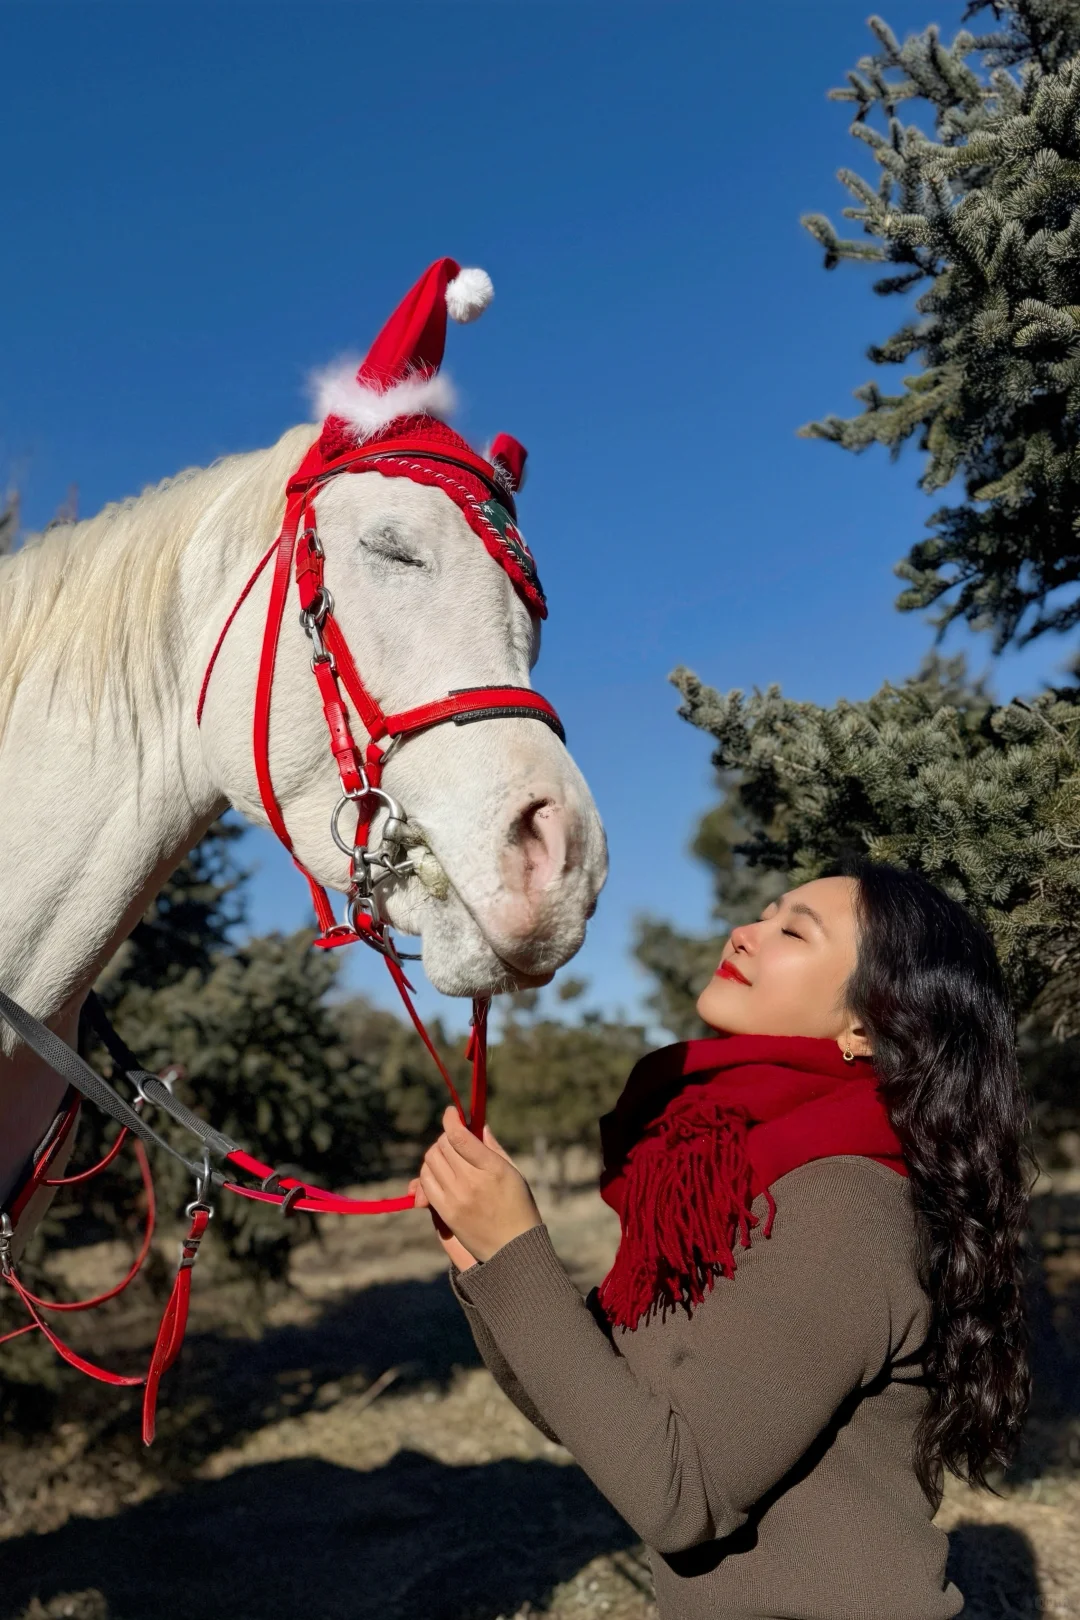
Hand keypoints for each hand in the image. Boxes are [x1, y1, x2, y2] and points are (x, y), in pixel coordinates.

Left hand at [411, 1107, 541, 1264]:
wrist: (513, 1248)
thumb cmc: (519, 1207)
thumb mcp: (513, 1172)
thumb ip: (493, 1147)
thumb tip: (478, 1125)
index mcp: (492, 1168)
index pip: (459, 1136)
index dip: (451, 1119)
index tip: (451, 1112)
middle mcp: (471, 1182)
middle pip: (442, 1146)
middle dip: (446, 1137)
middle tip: (454, 1140)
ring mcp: (455, 1198)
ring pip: (430, 1162)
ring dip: (436, 1154)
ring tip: (448, 1158)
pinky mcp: (445, 1213)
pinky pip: (425, 1184)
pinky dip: (427, 1174)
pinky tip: (439, 1175)